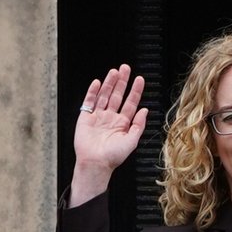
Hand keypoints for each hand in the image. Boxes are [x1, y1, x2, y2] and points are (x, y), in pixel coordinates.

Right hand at [68, 65, 148, 205]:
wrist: (95, 163)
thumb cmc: (113, 157)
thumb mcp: (132, 141)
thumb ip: (139, 125)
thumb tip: (145, 110)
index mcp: (123, 123)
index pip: (131, 103)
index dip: (135, 91)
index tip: (139, 79)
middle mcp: (111, 118)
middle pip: (117, 95)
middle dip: (122, 82)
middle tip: (126, 68)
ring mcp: (98, 116)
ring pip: (104, 95)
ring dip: (109, 83)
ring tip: (114, 72)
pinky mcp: (86, 118)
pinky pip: (89, 102)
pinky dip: (92, 92)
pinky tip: (97, 83)